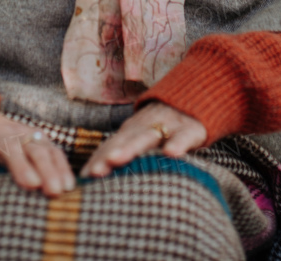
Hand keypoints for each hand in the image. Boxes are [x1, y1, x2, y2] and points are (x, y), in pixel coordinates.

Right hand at [0, 105, 74, 196]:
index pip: (51, 152)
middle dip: (47, 169)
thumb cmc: (2, 147)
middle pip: (35, 150)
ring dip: (21, 164)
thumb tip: (60, 196)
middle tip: (56, 190)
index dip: (60, 168)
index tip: (68, 188)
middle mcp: (16, 136)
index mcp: (32, 139)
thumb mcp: (23, 154)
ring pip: (8, 147)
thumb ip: (40, 169)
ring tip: (32, 183)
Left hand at [79, 102, 206, 178]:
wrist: (194, 100)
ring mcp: (166, 126)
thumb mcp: (142, 139)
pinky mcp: (189, 129)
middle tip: (95, 171)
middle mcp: (144, 127)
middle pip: (123, 141)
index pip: (111, 146)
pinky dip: (177, 144)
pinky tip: (171, 154)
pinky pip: (182, 137)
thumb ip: (124, 155)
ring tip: (116, 159)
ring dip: (131, 147)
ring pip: (147, 136)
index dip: (98, 160)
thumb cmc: (162, 129)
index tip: (85, 178)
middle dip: (107, 155)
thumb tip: (95, 180)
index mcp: (131, 132)